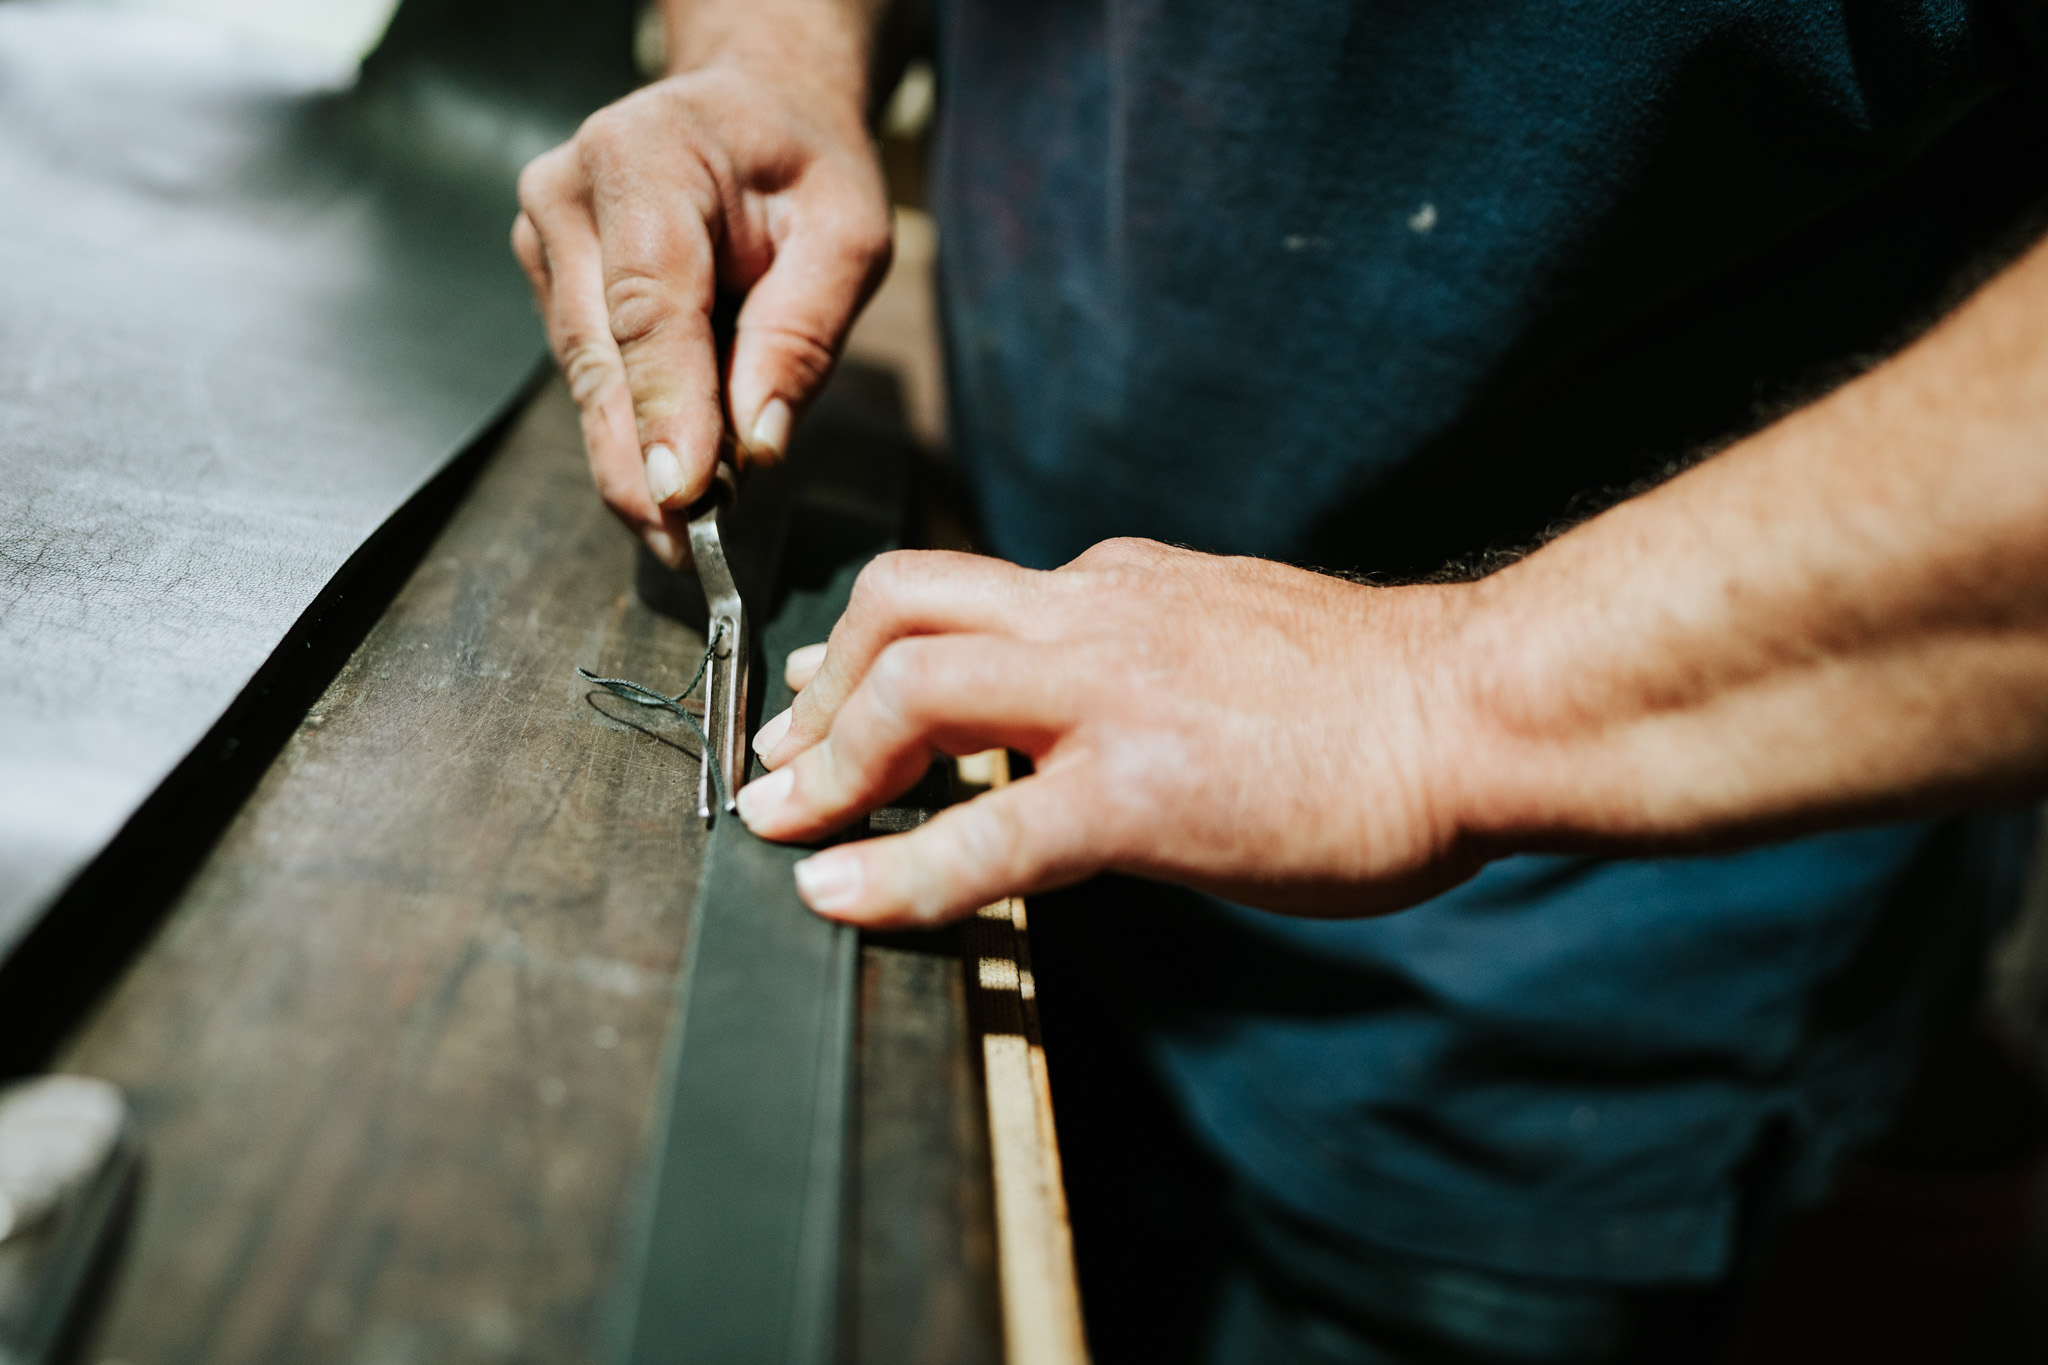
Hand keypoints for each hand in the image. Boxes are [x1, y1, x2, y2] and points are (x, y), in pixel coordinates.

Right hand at [512, 62, 890, 565]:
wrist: (750, 111)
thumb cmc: (803, 165)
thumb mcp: (847, 233)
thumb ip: (803, 333)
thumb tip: (758, 443)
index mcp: (644, 156)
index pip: (648, 304)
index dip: (663, 408)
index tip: (682, 496)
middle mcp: (569, 195)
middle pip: (601, 358)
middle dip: (645, 464)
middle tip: (689, 550)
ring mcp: (545, 241)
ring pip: (588, 382)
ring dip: (640, 458)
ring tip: (697, 524)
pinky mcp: (550, 285)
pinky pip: (592, 378)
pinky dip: (637, 431)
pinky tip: (681, 470)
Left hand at [734, 540, 1490, 927]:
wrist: (1480, 709)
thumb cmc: (1378, 698)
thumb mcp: (1231, 639)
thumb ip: (1146, 657)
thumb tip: (1090, 717)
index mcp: (1117, 585)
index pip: (960, 595)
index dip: (872, 650)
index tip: (830, 697)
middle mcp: (1094, 613)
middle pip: (899, 602)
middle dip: (818, 685)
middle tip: (779, 755)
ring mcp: (1109, 694)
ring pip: (913, 686)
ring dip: (827, 763)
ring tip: (786, 825)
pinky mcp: (1137, 790)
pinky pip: (981, 834)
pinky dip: (893, 872)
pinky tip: (842, 901)